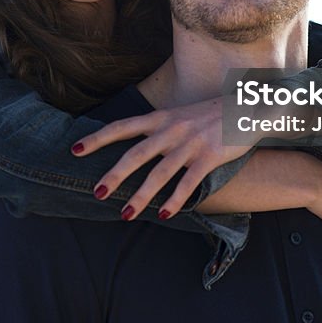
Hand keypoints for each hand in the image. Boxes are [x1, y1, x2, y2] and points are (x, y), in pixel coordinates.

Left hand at [72, 98, 250, 219]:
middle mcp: (171, 129)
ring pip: (159, 173)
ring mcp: (190, 143)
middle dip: (114, 174)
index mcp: (160, 117)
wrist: (247, 108)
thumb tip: (134, 146)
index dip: (97, 138)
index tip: (74, 150)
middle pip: (135, 154)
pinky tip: (165, 215)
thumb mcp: (179, 115)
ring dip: (140, 196)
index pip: (121, 127)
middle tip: (97, 192)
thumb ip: (158, 128)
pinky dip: (175, 200)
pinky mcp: (208, 157)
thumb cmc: (210, 115)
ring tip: (125, 214)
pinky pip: (187, 183)